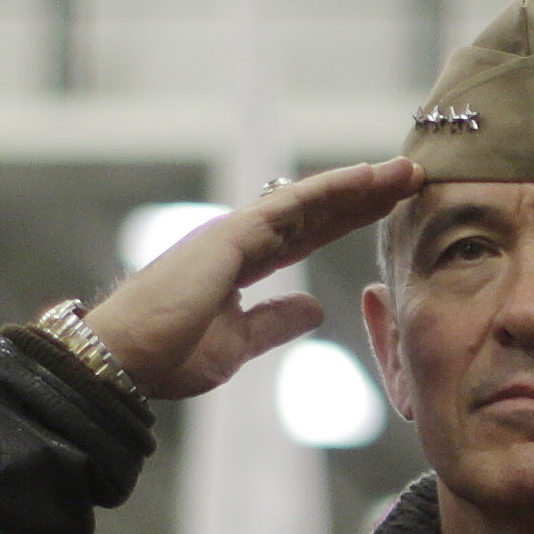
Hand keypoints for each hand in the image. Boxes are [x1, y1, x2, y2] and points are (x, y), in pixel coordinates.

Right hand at [81, 159, 425, 401]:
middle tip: (411, 177)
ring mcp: (235, 233)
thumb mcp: (238, 344)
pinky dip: (330, 192)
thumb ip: (275, 322)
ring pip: (309, 201)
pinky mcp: (231, 237)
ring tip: (404, 172)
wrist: (123, 360)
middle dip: (363, 195)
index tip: (389, 208)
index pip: (307, 235)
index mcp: (240, 262)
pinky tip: (364, 180)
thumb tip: (314, 309)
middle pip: (315, 212)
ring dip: (358, 185)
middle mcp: (239, 238)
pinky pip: (290, 208)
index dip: (347, 219)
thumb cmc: (166, 354)